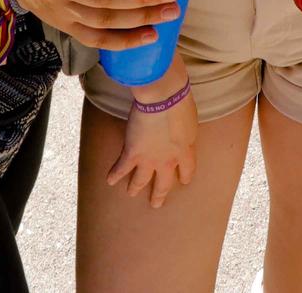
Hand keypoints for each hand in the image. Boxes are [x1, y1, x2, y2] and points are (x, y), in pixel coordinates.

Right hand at [109, 70, 197, 207]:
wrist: (163, 98)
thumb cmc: (180, 102)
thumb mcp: (191, 120)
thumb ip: (185, 132)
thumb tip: (181, 132)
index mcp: (185, 151)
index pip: (188, 170)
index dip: (185, 176)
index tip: (183, 181)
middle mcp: (168, 160)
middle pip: (164, 183)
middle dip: (159, 194)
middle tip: (156, 203)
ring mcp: (149, 159)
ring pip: (141, 180)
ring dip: (135, 187)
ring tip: (131, 193)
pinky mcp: (132, 153)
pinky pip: (122, 168)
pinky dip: (115, 175)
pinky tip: (110, 181)